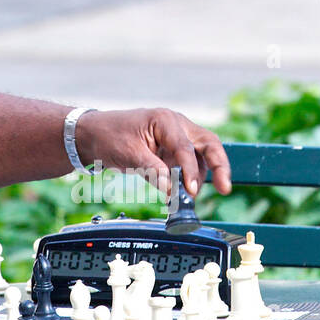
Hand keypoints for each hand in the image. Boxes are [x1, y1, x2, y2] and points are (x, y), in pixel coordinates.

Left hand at [76, 108, 231, 197]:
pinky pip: (187, 167)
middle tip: (225, 188)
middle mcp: (177, 127)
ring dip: (198, 179)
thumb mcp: (128, 153)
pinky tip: (182, 196)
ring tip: (188, 199)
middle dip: (220, 167)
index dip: (190, 170)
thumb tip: (171, 189)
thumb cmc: (109, 135)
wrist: (94, 135)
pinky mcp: (172, 153)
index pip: (186, 147)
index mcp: (166, 121)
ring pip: (201, 159)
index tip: (190, 190)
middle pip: (209, 145)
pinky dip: (187, 181)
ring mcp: (177, 139)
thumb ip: (152, 170)